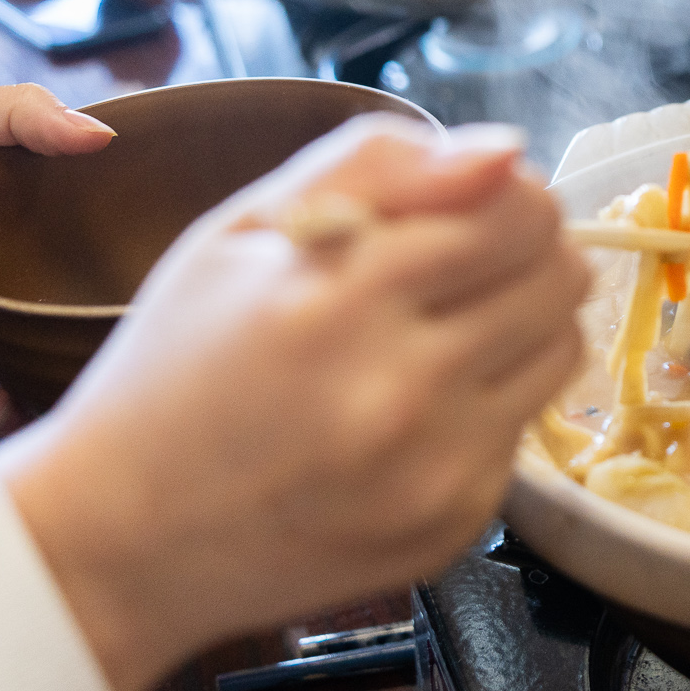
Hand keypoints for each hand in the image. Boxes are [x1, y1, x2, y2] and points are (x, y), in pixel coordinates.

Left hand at [0, 85, 114, 428]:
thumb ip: (15, 117)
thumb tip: (103, 135)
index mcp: (19, 209)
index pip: (93, 235)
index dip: (124, 263)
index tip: (146, 287)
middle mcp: (1, 265)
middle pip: (65, 314)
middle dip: (78, 354)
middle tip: (86, 372)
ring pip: (20, 364)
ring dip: (16, 394)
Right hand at [0, 119, 589, 690]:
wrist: (125, 540)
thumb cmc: (176, 365)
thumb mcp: (239, 230)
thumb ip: (374, 164)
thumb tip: (506, 150)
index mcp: (337, 297)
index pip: (515, 212)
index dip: (507, 194)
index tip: (473, 203)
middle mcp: (399, 389)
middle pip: (560, 275)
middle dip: (527, 250)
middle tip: (468, 262)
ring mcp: (434, 468)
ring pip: (563, 348)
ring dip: (525, 321)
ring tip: (447, 326)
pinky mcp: (453, 524)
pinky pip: (524, 427)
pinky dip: (490, 402)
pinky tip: (418, 407)